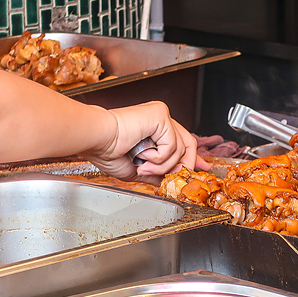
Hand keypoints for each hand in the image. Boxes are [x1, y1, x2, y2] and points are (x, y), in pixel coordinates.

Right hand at [79, 101, 207, 182]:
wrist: (96, 140)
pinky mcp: (161, 115)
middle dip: (184, 166)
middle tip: (172, 178)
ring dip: (161, 166)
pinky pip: (171, 145)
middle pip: (188, 144)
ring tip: (142, 165)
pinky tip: (142, 154)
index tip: (201, 168)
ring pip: (179, 150)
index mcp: (155, 127)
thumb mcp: (138, 168)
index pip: (183, 141)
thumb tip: (170, 181)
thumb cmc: (107, 150)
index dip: (194, 157)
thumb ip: (157, 173)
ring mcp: (162, 116)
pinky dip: (158, 157)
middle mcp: (160, 118)